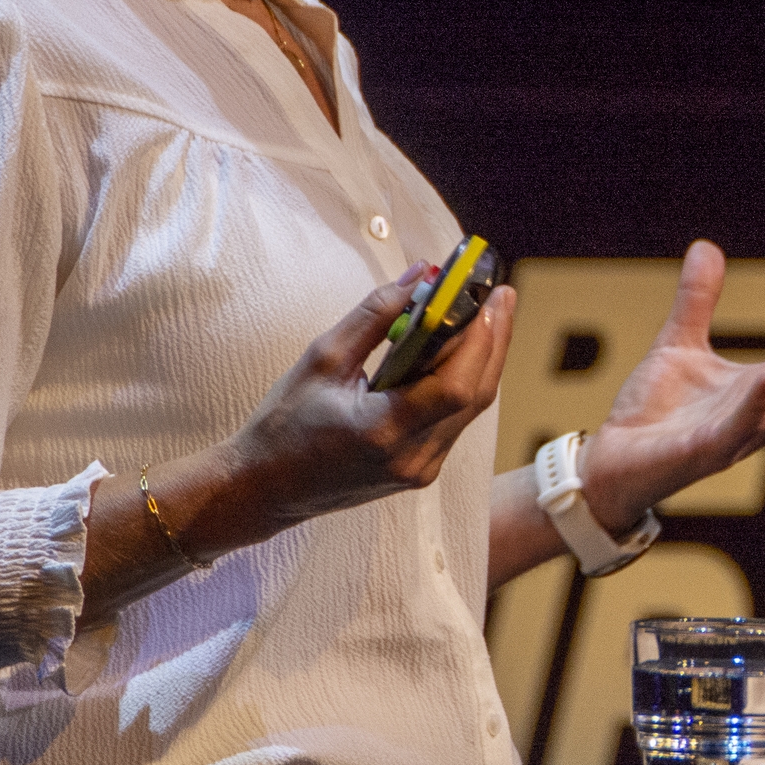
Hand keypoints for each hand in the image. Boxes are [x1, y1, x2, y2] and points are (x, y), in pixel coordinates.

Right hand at [230, 263, 516, 526]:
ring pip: (471, 407)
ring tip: (483, 313)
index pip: (456, 385)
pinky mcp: (421, 470)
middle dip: (494, 339)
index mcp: (383, 430)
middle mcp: (412, 457)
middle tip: (498, 293)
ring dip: (482, 358)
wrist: (265, 488)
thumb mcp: (323, 358)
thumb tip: (420, 276)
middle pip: (476, 394)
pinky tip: (458, 349)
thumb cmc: (284, 424)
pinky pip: (455, 418)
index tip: (489, 296)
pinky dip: (462, 380)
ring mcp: (420, 469)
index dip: (480, 338)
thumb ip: (375, 315)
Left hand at [577, 240, 764, 525]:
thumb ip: (699, 300)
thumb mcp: (680, 345)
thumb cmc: (653, 416)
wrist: (611, 464)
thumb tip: (706, 245)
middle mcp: (762, 417)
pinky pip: (734, 430)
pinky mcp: (703, 452)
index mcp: (764, 392)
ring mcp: (737, 438)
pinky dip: (754, 405)